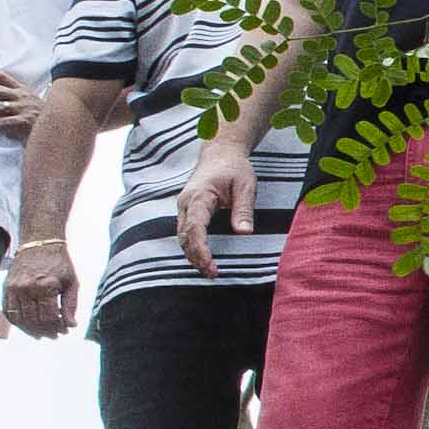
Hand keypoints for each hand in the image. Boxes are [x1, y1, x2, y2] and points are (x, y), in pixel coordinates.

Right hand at [4, 235, 79, 336]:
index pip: (50, 317)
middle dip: (47, 331)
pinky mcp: (6, 288)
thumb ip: (71, 305)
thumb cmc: (59, 263)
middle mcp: (27, 287)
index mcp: (46, 285)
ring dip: (31, 331)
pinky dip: (18, 323)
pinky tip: (28, 327)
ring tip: (43, 334)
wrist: (39, 243)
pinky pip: (9, 312)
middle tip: (55, 335)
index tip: (65, 330)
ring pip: (20, 319)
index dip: (58, 327)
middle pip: (34, 320)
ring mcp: (14, 288)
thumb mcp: (72, 282)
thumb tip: (71, 326)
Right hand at [175, 141, 256, 276]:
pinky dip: (192, 247)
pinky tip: (203, 258)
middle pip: (185, 236)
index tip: (210, 265)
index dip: (201, 249)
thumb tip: (244, 233)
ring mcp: (183, 207)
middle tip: (213, 274)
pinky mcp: (187, 210)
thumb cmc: (235, 169)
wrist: (221, 154)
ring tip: (209, 271)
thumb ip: (243, 209)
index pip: (195, 227)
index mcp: (199, 196)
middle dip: (196, 257)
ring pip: (182, 236)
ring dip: (192, 255)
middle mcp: (186, 203)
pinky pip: (185, 232)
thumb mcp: (246, 186)